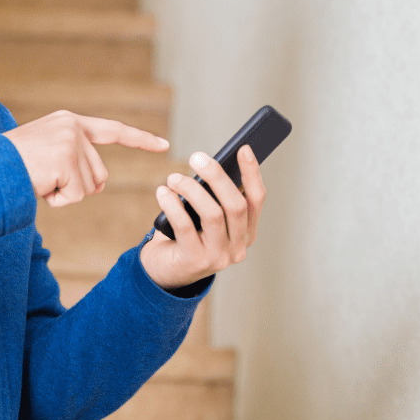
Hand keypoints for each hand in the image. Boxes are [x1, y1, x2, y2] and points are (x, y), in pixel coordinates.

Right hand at [4, 110, 169, 206]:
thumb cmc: (11, 167)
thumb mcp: (47, 156)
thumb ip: (75, 163)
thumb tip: (98, 185)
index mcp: (70, 122)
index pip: (114, 131)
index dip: (141, 140)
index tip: (165, 145)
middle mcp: (74, 127)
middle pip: (100, 174)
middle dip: (76, 187)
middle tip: (43, 178)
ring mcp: (70, 142)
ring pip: (89, 187)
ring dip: (64, 194)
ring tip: (38, 180)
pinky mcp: (65, 159)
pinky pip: (76, 196)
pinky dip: (58, 200)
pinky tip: (39, 186)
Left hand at [140, 145, 266, 289]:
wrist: (166, 271)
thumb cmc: (188, 235)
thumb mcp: (205, 216)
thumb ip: (213, 197)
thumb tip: (208, 165)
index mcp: (247, 232)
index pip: (257, 199)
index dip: (252, 172)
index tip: (243, 148)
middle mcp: (238, 247)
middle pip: (235, 205)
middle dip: (217, 176)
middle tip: (197, 157)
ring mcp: (218, 257)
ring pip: (212, 215)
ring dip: (191, 190)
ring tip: (174, 177)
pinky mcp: (194, 261)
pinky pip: (185, 227)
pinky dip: (172, 205)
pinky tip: (162, 192)